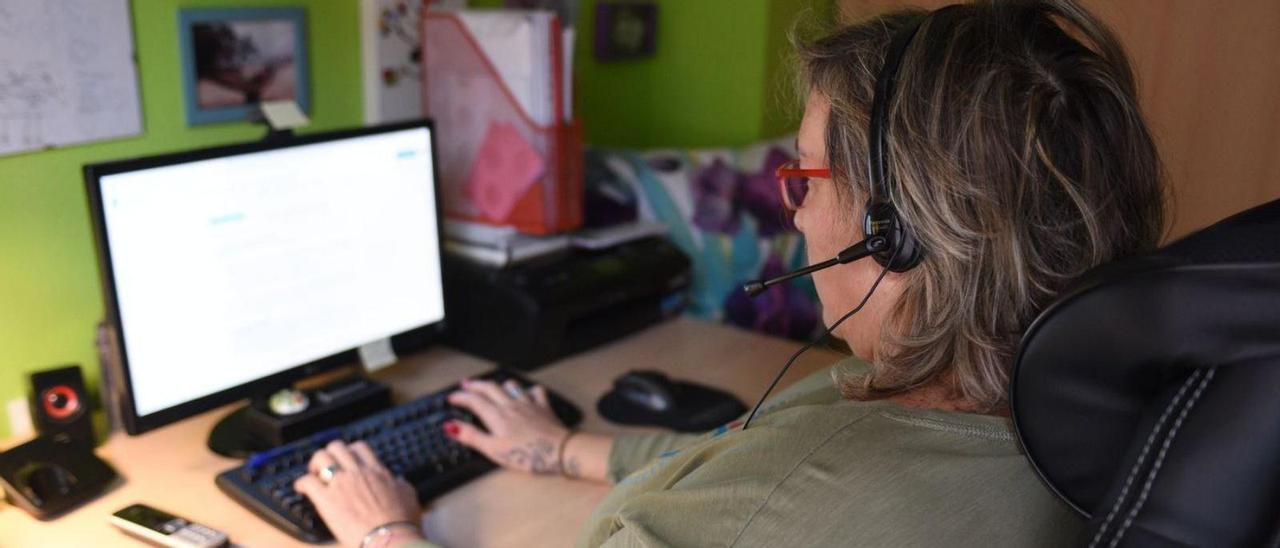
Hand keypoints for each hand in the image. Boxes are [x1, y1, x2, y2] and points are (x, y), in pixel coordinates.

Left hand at [294, 441, 424, 546]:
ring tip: (313, 474)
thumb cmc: (401, 522)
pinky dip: (301, 483)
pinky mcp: (326, 500)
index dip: (350, 451)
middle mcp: (358, 473)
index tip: (347, 459)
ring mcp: (341, 484)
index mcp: (377, 471)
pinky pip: (307, 482)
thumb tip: (398, 482)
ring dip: (315, 464)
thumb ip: (401, 485)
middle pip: (337, 447)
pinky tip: (301, 489)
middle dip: (330, 454)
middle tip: (327, 465)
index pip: (360, 448)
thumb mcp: (408, 496)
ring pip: (320, 458)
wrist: (390, 537)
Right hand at [446, 378, 571, 474]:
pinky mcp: (544, 408)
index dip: (460, 397)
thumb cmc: (527, 454)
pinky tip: (527, 393)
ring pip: (511, 386)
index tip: (451, 397)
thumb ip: (472, 436)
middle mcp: (511, 405)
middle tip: (465, 384)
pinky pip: (535, 392)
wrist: (559, 450)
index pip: (474, 401)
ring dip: (499, 384)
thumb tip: (450, 426)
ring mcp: (529, 404)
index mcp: (497, 416)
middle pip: (489, 388)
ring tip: (493, 386)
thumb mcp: (493, 450)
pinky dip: (528, 390)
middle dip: (475, 385)